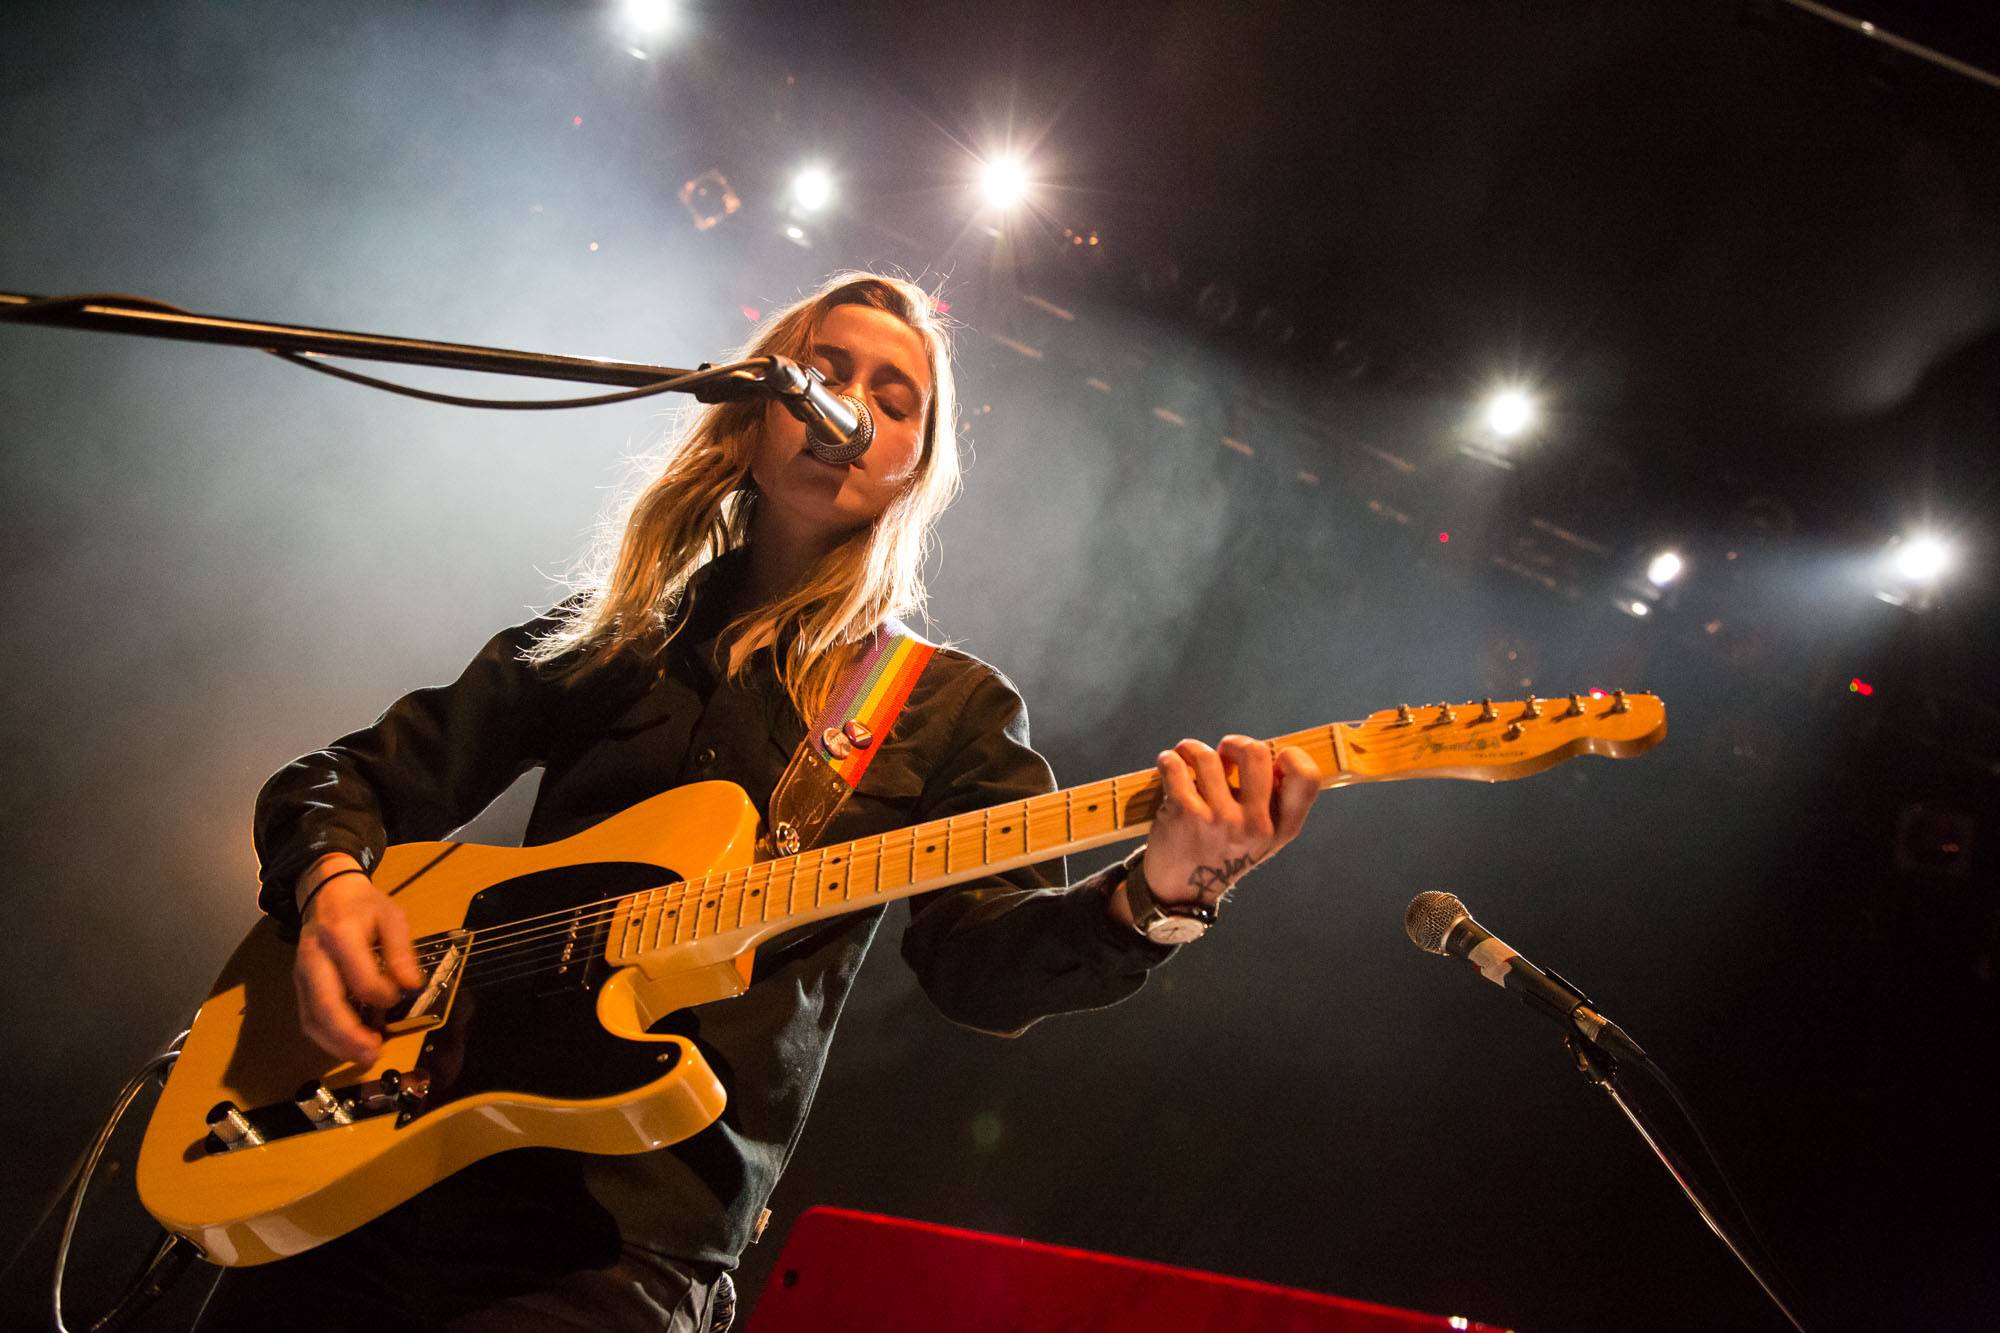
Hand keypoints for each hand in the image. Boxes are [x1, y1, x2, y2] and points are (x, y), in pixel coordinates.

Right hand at [292, 855, 422, 1064]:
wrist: (326, 893)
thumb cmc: (364, 907)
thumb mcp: (392, 917)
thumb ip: (402, 951)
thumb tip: (413, 987)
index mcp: (340, 936)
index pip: (359, 977)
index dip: (381, 995)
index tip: (399, 998)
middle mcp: (314, 959)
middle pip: (324, 1005)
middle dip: (349, 1035)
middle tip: (374, 1054)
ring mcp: (302, 975)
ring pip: (311, 1018)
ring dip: (336, 1044)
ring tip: (365, 1056)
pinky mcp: (299, 987)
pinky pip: (308, 1018)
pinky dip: (326, 1039)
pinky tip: (348, 1047)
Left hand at [1140, 735, 1321, 906]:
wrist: (1181, 891)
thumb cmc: (1222, 851)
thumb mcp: (1261, 838)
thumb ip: (1271, 801)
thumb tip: (1264, 749)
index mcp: (1281, 829)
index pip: (1307, 778)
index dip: (1292, 756)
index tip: (1271, 757)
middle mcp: (1254, 826)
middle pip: (1255, 752)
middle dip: (1234, 743)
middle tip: (1222, 754)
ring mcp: (1219, 820)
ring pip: (1207, 756)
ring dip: (1192, 749)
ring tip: (1186, 757)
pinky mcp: (1184, 815)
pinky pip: (1175, 766)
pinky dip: (1168, 760)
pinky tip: (1169, 765)